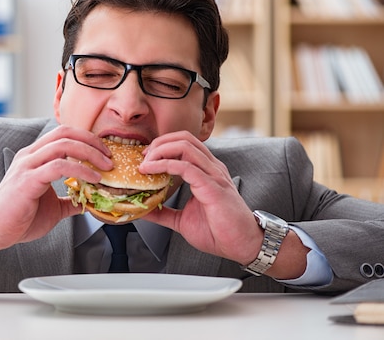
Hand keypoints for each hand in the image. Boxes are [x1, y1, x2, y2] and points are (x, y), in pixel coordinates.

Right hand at [0, 126, 111, 269]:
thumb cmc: (19, 219)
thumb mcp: (52, 207)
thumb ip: (69, 200)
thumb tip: (88, 203)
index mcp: (34, 157)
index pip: (63, 134)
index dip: (86, 139)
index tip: (104, 153)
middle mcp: (30, 156)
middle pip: (65, 133)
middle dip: (92, 141)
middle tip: (109, 156)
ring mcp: (27, 166)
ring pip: (63, 145)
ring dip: (90, 153)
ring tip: (106, 167)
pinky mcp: (28, 180)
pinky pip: (58, 166)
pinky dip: (80, 170)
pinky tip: (93, 179)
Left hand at [138, 131, 259, 264]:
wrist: (242, 245)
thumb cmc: (220, 232)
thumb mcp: (182, 220)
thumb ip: (163, 212)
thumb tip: (142, 210)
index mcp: (207, 171)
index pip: (184, 144)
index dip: (162, 146)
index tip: (145, 159)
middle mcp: (211, 168)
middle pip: (183, 138)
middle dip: (159, 143)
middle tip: (143, 158)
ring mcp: (213, 175)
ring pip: (184, 146)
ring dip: (160, 151)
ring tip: (145, 164)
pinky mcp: (213, 186)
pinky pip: (186, 166)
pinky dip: (165, 165)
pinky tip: (152, 171)